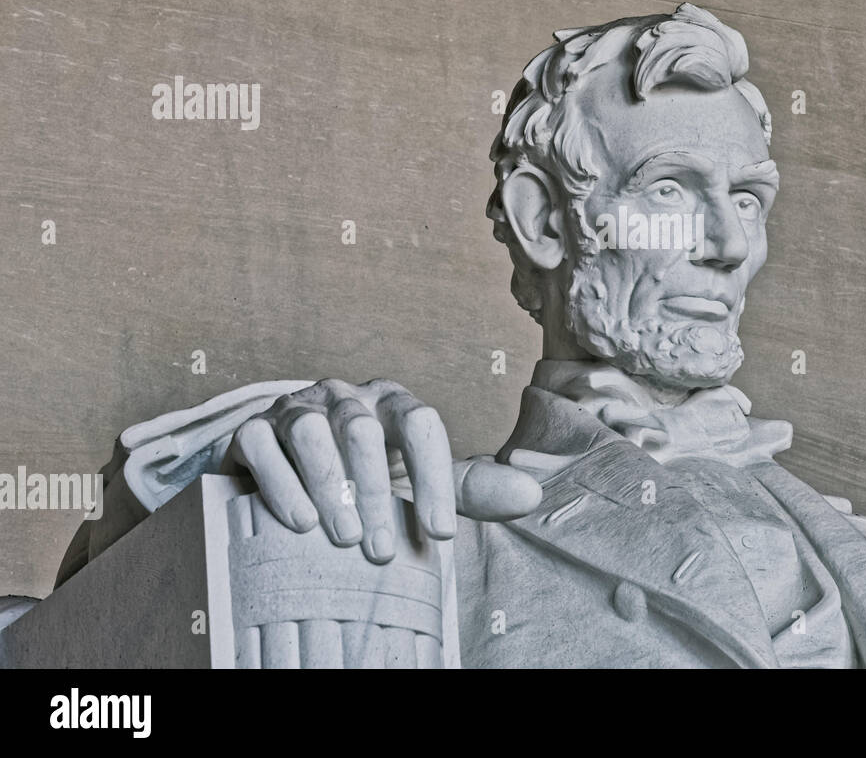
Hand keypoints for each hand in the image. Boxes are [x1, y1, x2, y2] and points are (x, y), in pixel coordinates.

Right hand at [225, 378, 542, 562]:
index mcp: (392, 404)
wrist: (288, 473)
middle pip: (364, 431)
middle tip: (383, 551)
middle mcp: (345, 398)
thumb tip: (532, 495)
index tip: (438, 535)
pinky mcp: (250, 430)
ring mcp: (296, 409)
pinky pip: (261, 444)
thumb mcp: (419, 482)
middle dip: (377, 492)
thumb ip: (471, 489)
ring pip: (313, 431)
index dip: (433, 477)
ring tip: (345, 538)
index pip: (421, 424)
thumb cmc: (365, 477)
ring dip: (331, 486)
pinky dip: (281, 482)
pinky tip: (299, 520)